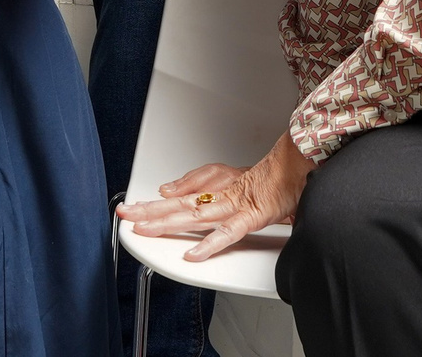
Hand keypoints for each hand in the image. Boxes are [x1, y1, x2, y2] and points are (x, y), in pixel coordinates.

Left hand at [117, 135, 312, 261]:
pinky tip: (191, 254)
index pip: (177, 198)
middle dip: (149, 211)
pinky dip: (209, 244)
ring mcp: (233, 207)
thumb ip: (197, 183)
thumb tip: (168, 189)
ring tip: (144, 229)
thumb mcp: (228, 178)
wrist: (296, 167)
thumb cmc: (268, 178)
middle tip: (125, 215)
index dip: (154, 204)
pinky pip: (226, 234)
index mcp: (215, 190)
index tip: (133, 208)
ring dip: (167, 223)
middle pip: (178, 205)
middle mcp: (220, 197)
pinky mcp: (250, 217)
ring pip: (193, 216)